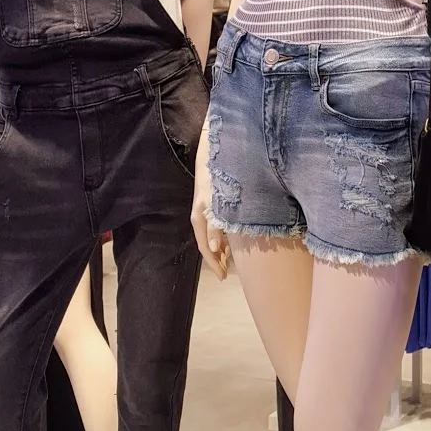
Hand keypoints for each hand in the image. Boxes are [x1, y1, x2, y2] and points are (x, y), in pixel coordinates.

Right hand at [190, 128, 229, 279]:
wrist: (213, 154)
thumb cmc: (217, 177)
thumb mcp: (216, 202)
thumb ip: (215, 225)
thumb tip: (213, 248)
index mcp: (200, 218)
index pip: (204, 247)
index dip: (213, 263)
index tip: (222, 277)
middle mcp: (201, 217)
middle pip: (207, 244)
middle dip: (216, 260)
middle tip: (226, 273)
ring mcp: (205, 211)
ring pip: (211, 237)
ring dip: (219, 250)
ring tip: (229, 262)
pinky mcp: (211, 205)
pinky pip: (214, 228)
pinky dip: (221, 238)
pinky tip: (230, 242)